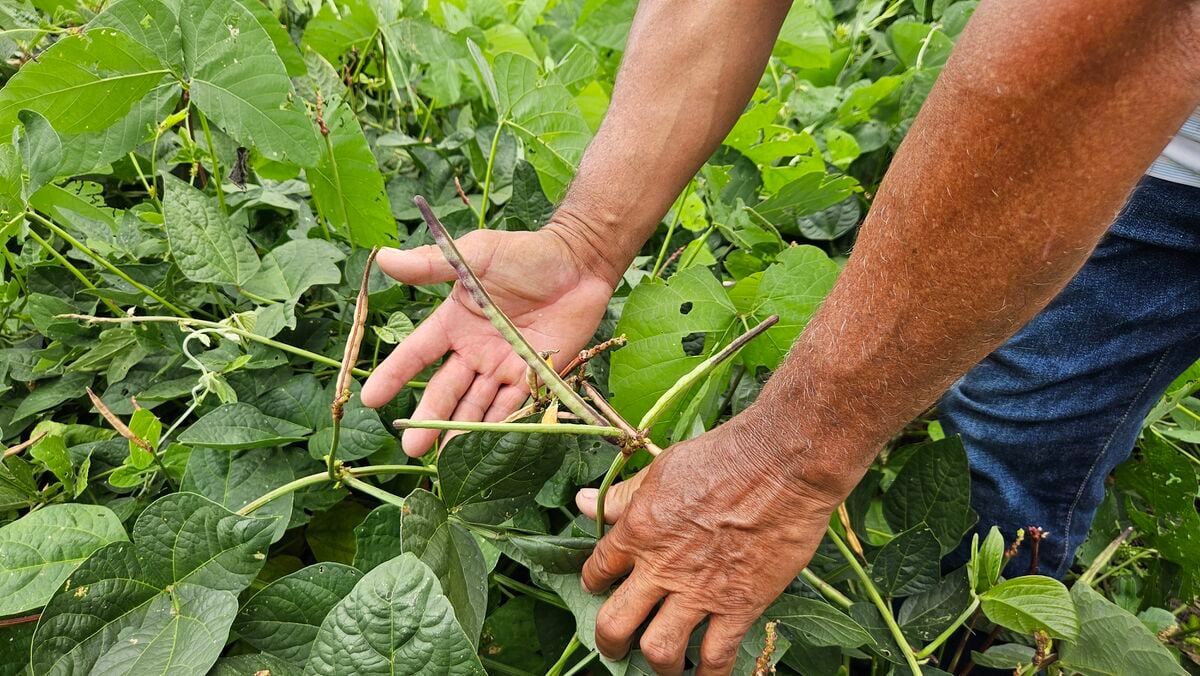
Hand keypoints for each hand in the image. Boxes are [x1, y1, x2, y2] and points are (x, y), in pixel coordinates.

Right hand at [360, 228, 615, 455]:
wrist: (579, 263)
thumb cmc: (526, 253)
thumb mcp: (476, 253)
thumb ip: (432, 264)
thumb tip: (384, 258)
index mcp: (454, 322)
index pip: (417, 354)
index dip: (394, 375)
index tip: (371, 399)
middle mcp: (475, 350)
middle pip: (446, 389)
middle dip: (428, 417)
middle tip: (410, 447)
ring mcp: (503, 366)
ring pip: (475, 404)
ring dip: (457, 430)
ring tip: (439, 458)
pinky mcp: (534, 375)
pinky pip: (512, 405)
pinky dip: (497, 426)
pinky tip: (479, 447)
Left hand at [575, 416, 843, 675]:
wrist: (780, 465)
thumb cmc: (722, 457)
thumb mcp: (662, 469)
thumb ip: (623, 495)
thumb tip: (583, 502)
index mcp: (637, 531)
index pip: (598, 569)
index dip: (594, 583)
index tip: (599, 589)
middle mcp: (660, 568)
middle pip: (615, 623)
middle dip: (610, 641)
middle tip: (616, 647)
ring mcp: (699, 592)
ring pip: (660, 650)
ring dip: (655, 664)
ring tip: (660, 666)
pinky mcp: (738, 606)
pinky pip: (716, 656)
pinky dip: (708, 675)